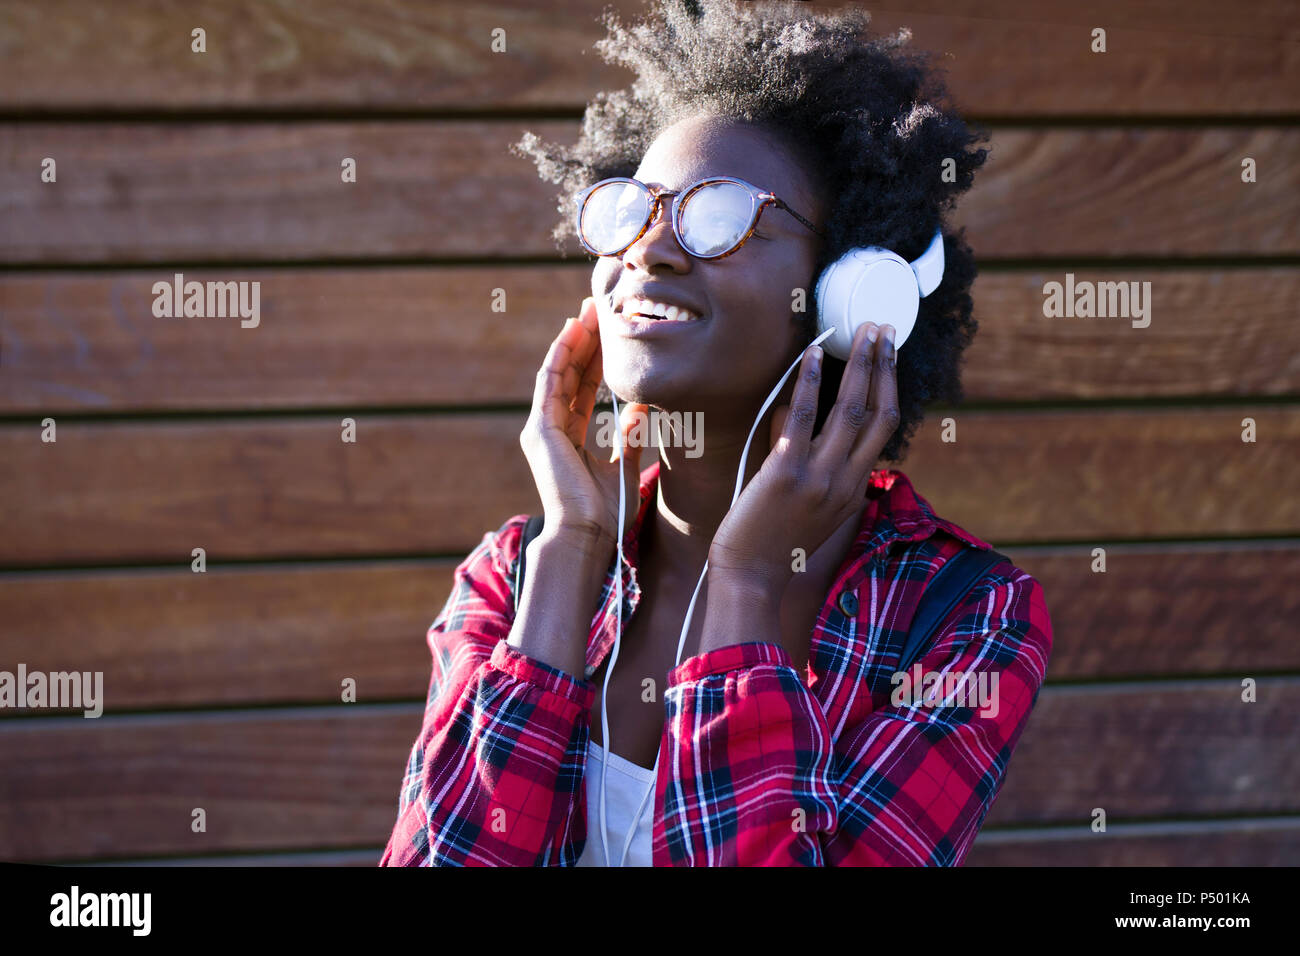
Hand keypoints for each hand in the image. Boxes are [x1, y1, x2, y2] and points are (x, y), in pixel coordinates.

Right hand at [519, 296, 648, 555]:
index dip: (595, 359)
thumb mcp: (625, 468)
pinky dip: (561, 355)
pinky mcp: (540, 429)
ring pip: (558, 372)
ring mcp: (543, 428)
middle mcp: (552, 429)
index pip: (583, 388)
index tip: (609, 332)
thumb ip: (630, 437)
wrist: (589, 536)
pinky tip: (572, 332)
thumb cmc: (607, 513)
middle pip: (570, 375)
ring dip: (573, 340)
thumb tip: (642, 410)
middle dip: (584, 341)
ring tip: (587, 312)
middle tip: (598, 309)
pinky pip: (550, 383)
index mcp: (570, 438)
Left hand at [707, 321, 899, 592]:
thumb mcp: (811, 505)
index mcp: (855, 489)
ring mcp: (819, 477)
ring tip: (861, 331)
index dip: (890, 386)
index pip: (884, 428)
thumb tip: (799, 412)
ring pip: (850, 409)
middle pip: (878, 412)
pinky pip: (804, 418)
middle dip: (884, 366)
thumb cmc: (771, 542)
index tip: (889, 356)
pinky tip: (812, 354)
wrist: (750, 576)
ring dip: (859, 365)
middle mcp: (845, 481)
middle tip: (884, 329)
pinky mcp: (787, 472)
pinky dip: (810, 381)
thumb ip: (813, 462)